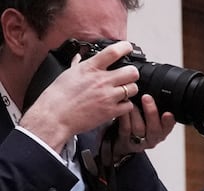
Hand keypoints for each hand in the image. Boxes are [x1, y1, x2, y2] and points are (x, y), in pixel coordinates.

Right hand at [19, 41, 142, 152]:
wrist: (55, 116)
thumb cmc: (58, 95)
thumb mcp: (68, 74)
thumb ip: (77, 64)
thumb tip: (78, 56)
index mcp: (90, 68)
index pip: (113, 52)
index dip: (124, 47)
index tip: (128, 47)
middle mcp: (102, 80)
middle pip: (132, 72)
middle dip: (132, 73)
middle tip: (127, 77)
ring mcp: (108, 96)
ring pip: (133, 89)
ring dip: (130, 90)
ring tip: (122, 92)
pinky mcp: (111, 111)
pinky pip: (129, 106)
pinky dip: (126, 105)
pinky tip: (118, 104)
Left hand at [105, 92, 176, 160]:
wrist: (122, 139)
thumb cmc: (137, 124)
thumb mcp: (149, 117)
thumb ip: (153, 107)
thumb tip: (154, 89)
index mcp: (162, 131)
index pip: (168, 127)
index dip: (169, 121)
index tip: (168, 113)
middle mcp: (152, 137)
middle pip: (155, 129)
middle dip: (151, 112)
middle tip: (147, 97)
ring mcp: (139, 141)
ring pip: (139, 128)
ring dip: (135, 112)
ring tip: (131, 100)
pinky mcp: (125, 140)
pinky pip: (125, 128)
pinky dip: (124, 117)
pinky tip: (122, 107)